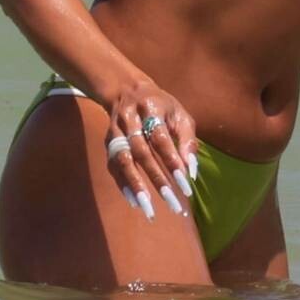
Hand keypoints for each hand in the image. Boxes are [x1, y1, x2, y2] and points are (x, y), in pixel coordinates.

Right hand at [104, 81, 199, 219]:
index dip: (173, 162)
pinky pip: (113, 166)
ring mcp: (116, 131)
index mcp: (152, 108)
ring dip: (136, 186)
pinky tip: (135, 201)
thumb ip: (187, 141)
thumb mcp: (180, 115)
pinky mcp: (108, 142)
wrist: (126, 90)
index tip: (185, 185)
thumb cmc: (162, 106)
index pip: (162, 139)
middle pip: (142, 153)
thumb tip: (191, 172)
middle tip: (172, 202)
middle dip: (157, 180)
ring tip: (148, 209)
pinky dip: (123, 184)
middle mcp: (130, 119)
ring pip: (123, 161)